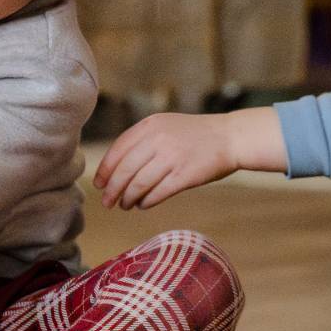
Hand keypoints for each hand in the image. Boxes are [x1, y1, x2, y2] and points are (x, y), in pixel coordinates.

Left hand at [93, 107, 286, 209]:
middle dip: (112, 190)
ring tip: (125, 205)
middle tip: (107, 202)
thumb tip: (115, 168)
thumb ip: (142, 140)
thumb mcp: (165, 125)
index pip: (117, 150)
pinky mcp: (185, 175)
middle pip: (125, 170)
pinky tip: (142, 205)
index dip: (105, 170)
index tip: (99, 184)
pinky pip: (157, 193)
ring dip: (128, 198)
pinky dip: (146, 202)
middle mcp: (158, 139)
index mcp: (149, 125)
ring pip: (139, 184)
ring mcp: (172, 157)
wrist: (231, 137)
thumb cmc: (195, 135)